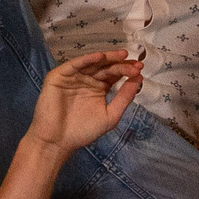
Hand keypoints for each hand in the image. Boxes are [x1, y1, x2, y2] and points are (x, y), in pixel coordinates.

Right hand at [28, 48, 142, 153]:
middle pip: (105, 67)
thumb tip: (139, 79)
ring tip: (121, 55)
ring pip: (92, 63)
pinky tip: (100, 56)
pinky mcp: (59, 76)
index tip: (139, 69)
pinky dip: (86, 59)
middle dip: (120, 64)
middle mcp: (86, 79)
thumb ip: (123, 98)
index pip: (114, 75)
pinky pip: (74, 65)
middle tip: (134, 63)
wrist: (58, 142)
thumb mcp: (110, 116)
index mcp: (98, 87)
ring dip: (107, 58)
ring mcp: (73, 76)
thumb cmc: (83, 131)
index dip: (126, 70)